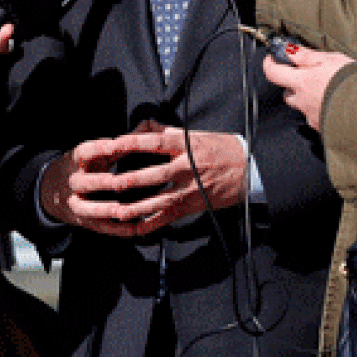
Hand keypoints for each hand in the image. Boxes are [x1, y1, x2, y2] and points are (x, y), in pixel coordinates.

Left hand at [38, 121, 249, 236]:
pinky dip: (149, 224)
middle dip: (128, 180)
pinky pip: (166, 218)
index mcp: (186, 145)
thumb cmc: (219, 148)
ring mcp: (188, 189)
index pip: (155, 142)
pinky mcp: (191, 206)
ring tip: (113, 211)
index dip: (133, 143)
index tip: (113, 144)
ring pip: (156, 201)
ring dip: (133, 208)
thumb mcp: (195, 134)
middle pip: (152, 174)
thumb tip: (139, 127)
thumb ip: (166, 131)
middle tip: (107, 183)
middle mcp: (186, 167)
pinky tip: (133, 228)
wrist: (249, 169)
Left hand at [264, 43, 354, 130]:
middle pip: (287, 94)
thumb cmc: (351, 81)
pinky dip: (322, 111)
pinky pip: (316, 119)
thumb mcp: (330, 59)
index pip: (273, 73)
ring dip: (307, 100)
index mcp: (302, 82)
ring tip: (325, 92)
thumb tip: (288, 49)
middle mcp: (303, 101)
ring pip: (302, 107)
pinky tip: (335, 105)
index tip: (272, 59)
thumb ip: (306, 56)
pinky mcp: (323, 129)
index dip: (269, 64)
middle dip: (292, 86)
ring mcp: (312, 117)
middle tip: (306, 77)